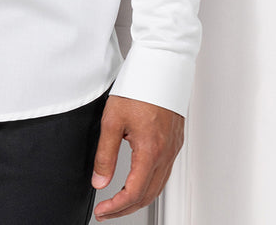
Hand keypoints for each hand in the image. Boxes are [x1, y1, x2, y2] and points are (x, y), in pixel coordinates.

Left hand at [91, 95, 183, 218]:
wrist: (161, 65)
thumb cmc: (138, 86)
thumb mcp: (112, 120)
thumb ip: (105, 154)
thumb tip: (100, 181)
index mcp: (150, 150)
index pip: (134, 193)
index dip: (116, 207)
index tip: (102, 211)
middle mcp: (166, 153)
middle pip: (148, 195)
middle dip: (126, 208)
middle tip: (107, 211)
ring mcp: (173, 148)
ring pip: (158, 186)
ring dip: (138, 198)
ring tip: (119, 201)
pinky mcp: (175, 141)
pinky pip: (164, 172)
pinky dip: (149, 183)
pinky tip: (138, 180)